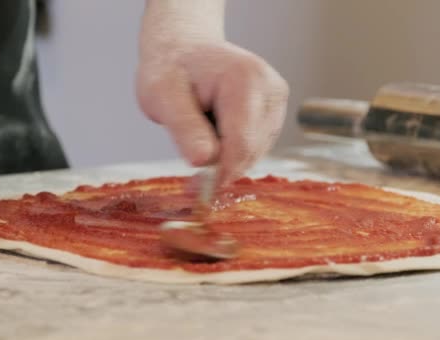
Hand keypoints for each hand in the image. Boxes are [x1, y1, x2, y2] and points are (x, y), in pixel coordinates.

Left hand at [136, 1, 288, 185]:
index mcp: (246, 80)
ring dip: (227, 155)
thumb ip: (185, 129)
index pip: (241, 143)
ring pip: (255, 152)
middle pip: (250, 150)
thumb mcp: (161, 96)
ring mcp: (277, 99)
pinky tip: (215, 130)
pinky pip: (256, 147)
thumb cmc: (170, 70)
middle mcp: (271, 88)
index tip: (199, 192)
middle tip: (190, 167)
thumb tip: (204, 161)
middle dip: (221, 165)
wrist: (184, 48)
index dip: (221, 172)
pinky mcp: (276, 111)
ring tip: (201, 130)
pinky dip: (234, 149)